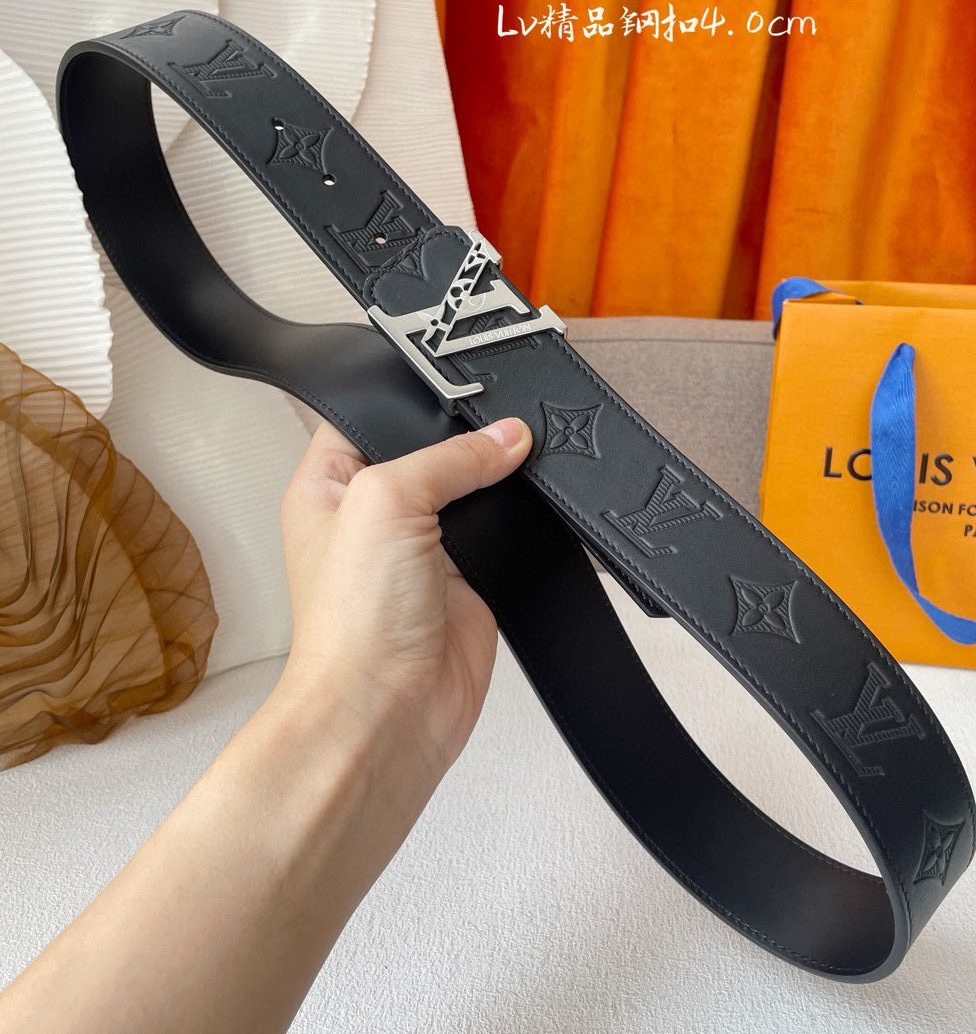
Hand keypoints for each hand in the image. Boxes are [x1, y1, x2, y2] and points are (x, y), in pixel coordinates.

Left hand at [277, 416, 531, 777]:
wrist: (389, 709)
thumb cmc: (352, 621)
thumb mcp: (387, 501)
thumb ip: (449, 458)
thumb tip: (506, 436)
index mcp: (330, 486)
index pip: (367, 415)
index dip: (408, 396)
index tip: (458, 378)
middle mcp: (375, 514)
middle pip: (430, 450)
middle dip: (467, 437)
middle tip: (501, 416)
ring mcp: (424, 548)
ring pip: (472, 490)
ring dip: (497, 478)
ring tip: (524, 451)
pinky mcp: (468, 578)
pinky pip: (502, 533)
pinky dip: (522, 518)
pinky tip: (535, 499)